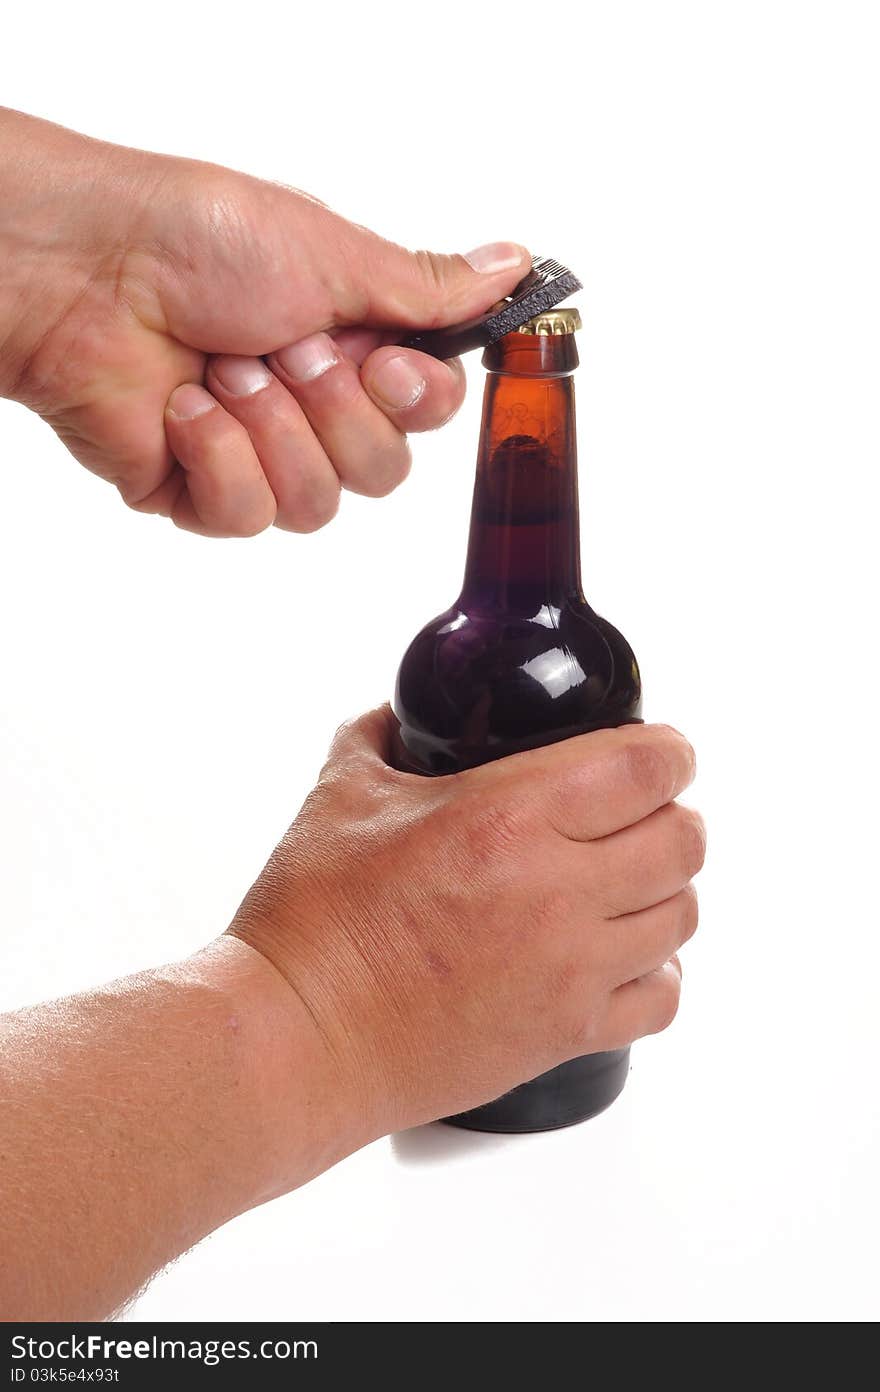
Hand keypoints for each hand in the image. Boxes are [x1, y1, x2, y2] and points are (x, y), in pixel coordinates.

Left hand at [0, 108, 529, 535]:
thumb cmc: (197, 240)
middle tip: (285, 349)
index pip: (426, 414)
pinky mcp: (200, 494)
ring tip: (225, 371)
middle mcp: (310, 408)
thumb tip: (515, 266)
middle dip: (333, 410)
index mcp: (350, 346)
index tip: (382, 361)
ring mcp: (255, 456)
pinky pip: (248, 515)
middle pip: (383, 472)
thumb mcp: (333, 254)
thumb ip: (426, 288)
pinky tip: (184, 408)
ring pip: (319, 505)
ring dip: (272, 429)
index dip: (414, 401)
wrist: (88, 273)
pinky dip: (218, 455)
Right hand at [230, 709, 704, 1134]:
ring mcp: (570, 970)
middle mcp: (557, 892)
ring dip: (665, 889)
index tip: (661, 750)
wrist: (300, 1038)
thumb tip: (399, 715)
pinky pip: (663, 998)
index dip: (669, 750)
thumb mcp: (342, 794)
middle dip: (670, 814)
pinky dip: (657, 970)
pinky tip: (622, 955)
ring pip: (682, 915)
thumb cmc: (314, 923)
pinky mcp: (566, 1034)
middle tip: (638, 814)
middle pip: (684, 839)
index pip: (648, 768)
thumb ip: (381, 736)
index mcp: (508, 817)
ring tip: (627, 882)